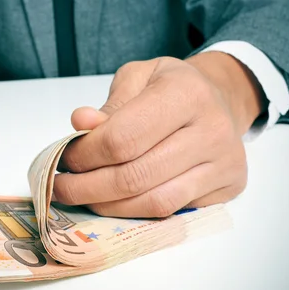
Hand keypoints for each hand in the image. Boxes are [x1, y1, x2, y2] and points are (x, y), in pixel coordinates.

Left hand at [54, 53, 264, 217]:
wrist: (221, 98)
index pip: (123, 138)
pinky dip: (134, 211)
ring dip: (107, 206)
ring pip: (154, 202)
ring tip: (83, 196)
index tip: (62, 158)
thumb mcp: (138, 78)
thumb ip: (109, 105)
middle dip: (86, 187)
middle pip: (135, 176)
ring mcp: (224, 163)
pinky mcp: (228, 187)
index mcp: (186, 93)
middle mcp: (212, 130)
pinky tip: (114, 201)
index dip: (84, 155)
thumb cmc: (171, 86)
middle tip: (60, 187)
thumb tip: (81, 124)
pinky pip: (172, 212)